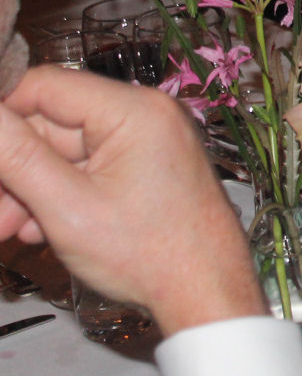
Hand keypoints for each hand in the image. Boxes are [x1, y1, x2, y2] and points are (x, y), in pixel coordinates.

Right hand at [0, 66, 264, 334]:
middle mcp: (144, 114)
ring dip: (29, 189)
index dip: (2, 116)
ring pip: (64, 152)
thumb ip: (17, 158)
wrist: (206, 290)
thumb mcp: (67, 206)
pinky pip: (89, 168)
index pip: (44, 85)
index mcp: (133, 110)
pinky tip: (41, 230)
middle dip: (13, 169)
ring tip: (9, 230)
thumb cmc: (148, 253)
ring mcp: (147, 141)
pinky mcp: (146, 166)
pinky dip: (59, 195)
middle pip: (51, 123)